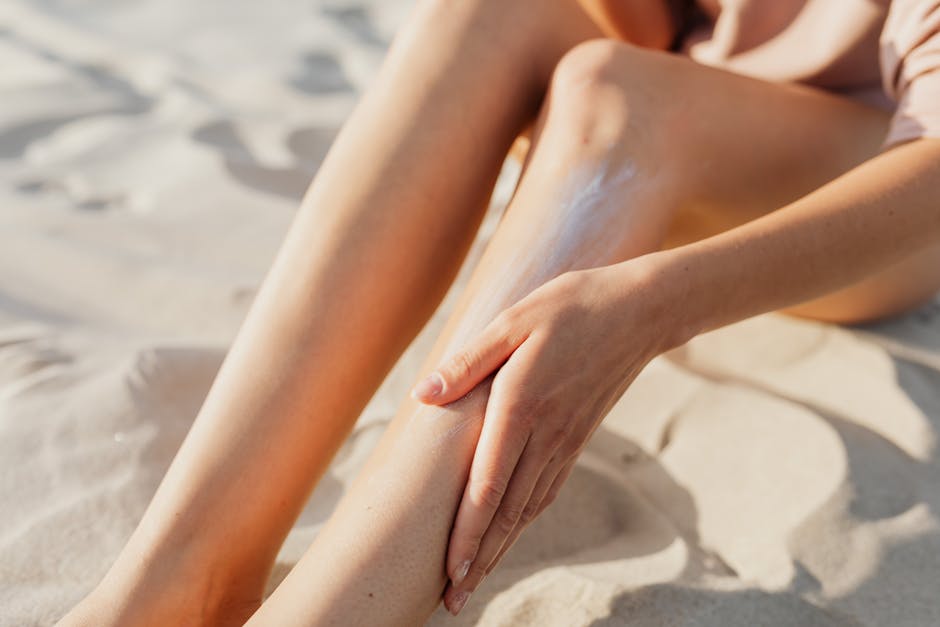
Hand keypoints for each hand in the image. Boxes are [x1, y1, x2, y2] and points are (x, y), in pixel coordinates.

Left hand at [409, 260, 675, 614]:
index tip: (448, 573)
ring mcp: (566, 440)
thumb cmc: (571, 307)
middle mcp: (545, 434)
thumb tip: (423, 394)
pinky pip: (547, 490)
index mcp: (521, 405)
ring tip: (474, 582)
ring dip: (499, 549)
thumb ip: (469, 362)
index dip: (466, 535)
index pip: (488, 486)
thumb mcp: (514, 319)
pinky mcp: (577, 438)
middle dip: (477, 560)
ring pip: (527, 509)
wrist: (640, 311)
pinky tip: (510, 535)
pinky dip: (525, 521)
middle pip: (506, 512)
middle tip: (452, 601)